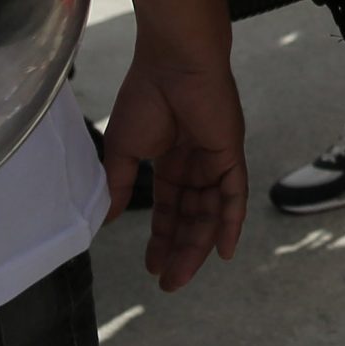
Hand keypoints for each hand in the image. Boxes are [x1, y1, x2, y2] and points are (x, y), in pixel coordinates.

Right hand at [101, 43, 247, 290]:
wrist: (172, 62)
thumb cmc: (146, 96)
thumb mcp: (124, 149)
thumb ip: (120, 184)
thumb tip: (110, 219)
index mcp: (172, 157)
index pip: (170, 206)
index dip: (162, 236)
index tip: (151, 265)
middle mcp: (197, 162)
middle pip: (191, 215)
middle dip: (179, 249)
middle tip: (168, 283)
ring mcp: (216, 159)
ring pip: (210, 212)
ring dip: (198, 245)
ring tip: (179, 275)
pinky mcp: (231, 154)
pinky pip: (234, 195)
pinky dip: (232, 223)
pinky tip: (224, 251)